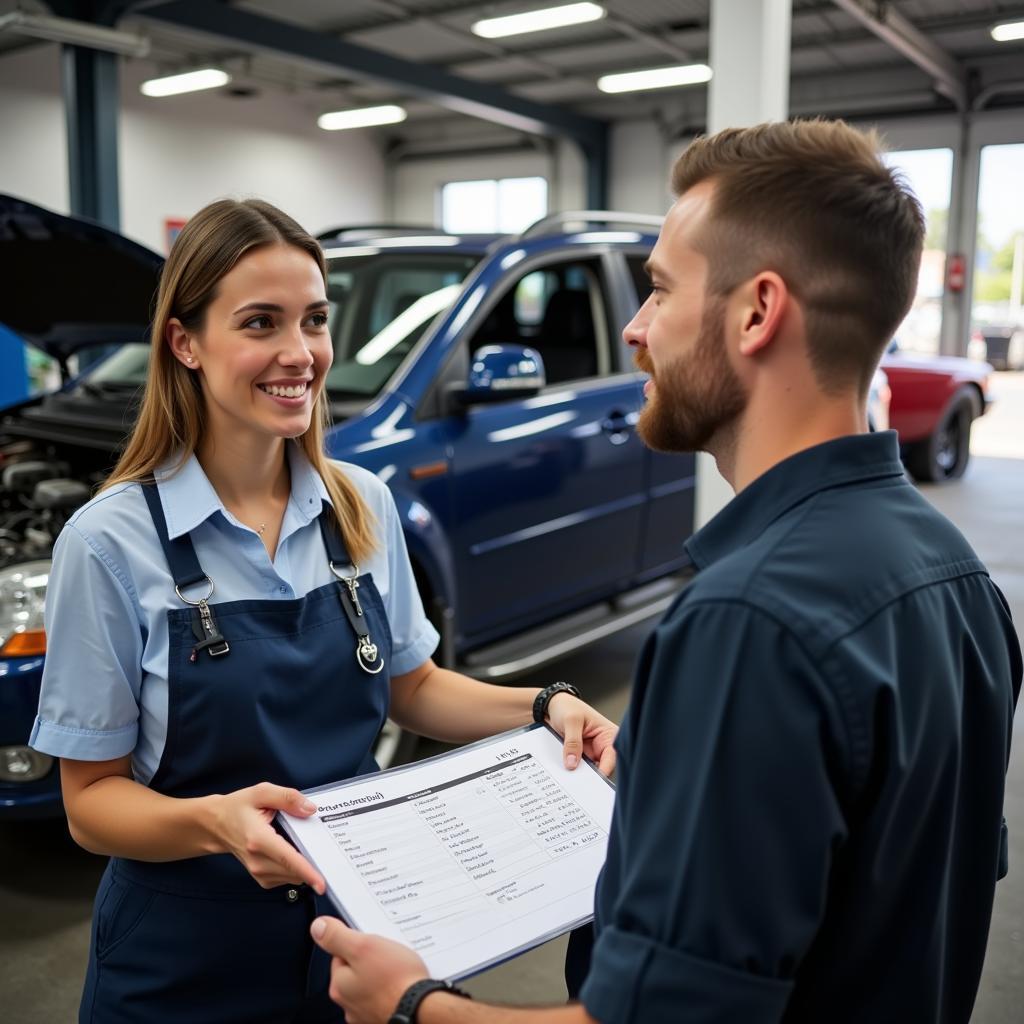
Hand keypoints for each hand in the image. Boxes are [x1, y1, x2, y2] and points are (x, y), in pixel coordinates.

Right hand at [210, 782, 324, 892]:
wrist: (216, 824)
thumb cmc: (238, 807)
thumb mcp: (262, 792)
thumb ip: (288, 798)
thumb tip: (310, 809)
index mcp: (258, 839)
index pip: (287, 859)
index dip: (307, 872)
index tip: (321, 884)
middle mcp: (258, 860)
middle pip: (294, 870)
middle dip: (312, 861)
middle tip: (319, 842)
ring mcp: (258, 872)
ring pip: (293, 876)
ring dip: (304, 864)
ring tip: (299, 841)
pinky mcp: (262, 878)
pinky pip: (287, 877)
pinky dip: (295, 867)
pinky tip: (291, 850)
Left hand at [311, 916, 428, 1023]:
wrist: (423, 1010)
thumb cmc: (396, 980)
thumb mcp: (363, 947)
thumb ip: (337, 937)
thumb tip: (318, 927)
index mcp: (340, 985)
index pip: (340, 954)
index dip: (358, 943)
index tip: (372, 942)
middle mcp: (349, 1004)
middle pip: (357, 970)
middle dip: (373, 960)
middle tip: (389, 954)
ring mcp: (367, 1013)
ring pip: (372, 983)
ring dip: (384, 975)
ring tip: (400, 969)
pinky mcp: (384, 1017)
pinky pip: (385, 996)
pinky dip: (393, 989)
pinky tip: (404, 984)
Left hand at [545, 695, 616, 775]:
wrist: (551, 706)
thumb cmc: (567, 707)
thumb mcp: (571, 721)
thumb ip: (572, 742)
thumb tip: (572, 764)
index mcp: (609, 734)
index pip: (612, 757)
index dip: (605, 770)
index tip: (594, 782)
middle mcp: (603, 746)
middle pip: (603, 768)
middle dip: (592, 777)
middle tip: (580, 786)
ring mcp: (591, 753)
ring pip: (590, 772)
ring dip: (581, 777)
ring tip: (570, 783)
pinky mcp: (580, 758)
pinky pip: (579, 770)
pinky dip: (573, 773)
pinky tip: (565, 778)